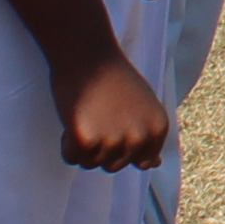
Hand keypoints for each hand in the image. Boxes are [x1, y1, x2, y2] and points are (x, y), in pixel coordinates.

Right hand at [56, 53, 173, 170]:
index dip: (124, 145)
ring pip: (90, 164)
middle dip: (101, 148)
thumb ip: (148, 137)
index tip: (118, 122)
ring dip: (83, 146)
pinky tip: (74, 118)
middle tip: (99, 117)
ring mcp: (112, 141)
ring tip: (87, 115)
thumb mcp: (145, 107)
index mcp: (157, 130)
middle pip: (113, 166)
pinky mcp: (85, 140)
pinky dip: (67, 143)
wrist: (90, 57)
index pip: (141, 162)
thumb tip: (153, 165)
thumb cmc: (116, 80)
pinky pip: (71, 158)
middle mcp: (138, 139)